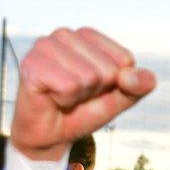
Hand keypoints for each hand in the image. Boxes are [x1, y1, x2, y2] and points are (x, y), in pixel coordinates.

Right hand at [12, 27, 156, 159]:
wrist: (51, 135)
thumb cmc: (82, 110)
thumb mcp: (120, 98)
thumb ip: (139, 85)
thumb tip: (133, 77)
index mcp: (88, 35)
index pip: (125, 59)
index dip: (114, 83)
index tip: (94, 89)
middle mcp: (66, 34)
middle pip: (107, 69)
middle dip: (96, 90)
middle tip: (76, 95)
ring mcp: (45, 46)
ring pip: (89, 77)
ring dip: (79, 96)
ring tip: (64, 96)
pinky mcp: (31, 64)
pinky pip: (68, 86)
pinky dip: (64, 100)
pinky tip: (51, 98)